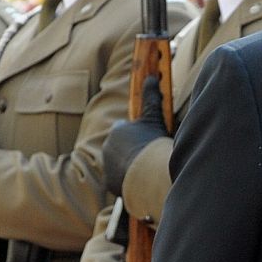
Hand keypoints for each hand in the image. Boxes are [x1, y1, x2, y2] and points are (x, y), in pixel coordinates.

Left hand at [102, 76, 168, 196]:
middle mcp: (108, 147)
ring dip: (129, 165)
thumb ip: (151, 97)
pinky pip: (119, 180)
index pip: (124, 129)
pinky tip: (141, 181)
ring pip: (118, 163)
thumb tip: (151, 77)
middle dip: (130, 150)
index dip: (135, 133)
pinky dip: (128, 180)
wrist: (149, 173)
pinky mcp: (111, 183)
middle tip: (148, 155)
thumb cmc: (152, 143)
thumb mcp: (154, 117)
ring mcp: (108, 166)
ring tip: (145, 169)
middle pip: (120, 147)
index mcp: (117, 131)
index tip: (146, 139)